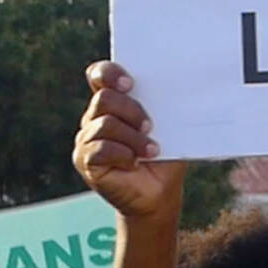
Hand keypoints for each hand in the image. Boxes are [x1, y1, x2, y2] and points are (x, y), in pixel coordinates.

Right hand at [72, 62, 185, 220]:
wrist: (159, 193)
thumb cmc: (165, 158)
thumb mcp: (169, 128)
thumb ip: (165, 108)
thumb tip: (182, 86)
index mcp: (114, 103)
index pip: (100, 75)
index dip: (110, 73)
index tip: (130, 84)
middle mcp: (95, 118)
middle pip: (104, 99)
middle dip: (132, 110)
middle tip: (150, 126)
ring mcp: (87, 139)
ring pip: (105, 124)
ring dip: (133, 137)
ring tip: (151, 150)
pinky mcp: (85, 160)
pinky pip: (100, 149)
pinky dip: (123, 154)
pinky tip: (135, 162)